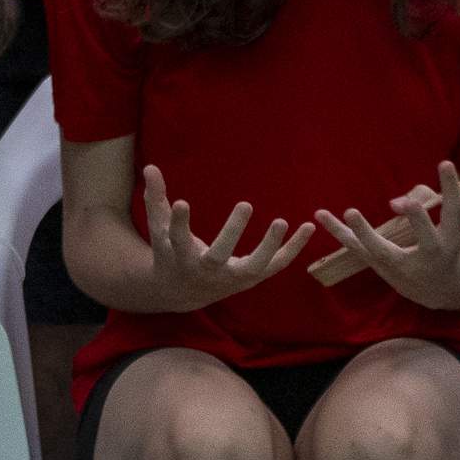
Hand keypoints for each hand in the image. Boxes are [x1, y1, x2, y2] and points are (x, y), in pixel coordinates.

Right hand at [132, 163, 323, 308]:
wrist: (182, 292)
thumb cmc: (170, 252)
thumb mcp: (159, 227)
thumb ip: (156, 198)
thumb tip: (151, 167)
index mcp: (180, 257)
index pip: (177, 240)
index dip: (179, 223)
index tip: (182, 203)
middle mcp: (206, 271)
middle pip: (218, 256)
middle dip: (231, 232)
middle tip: (246, 203)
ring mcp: (230, 278)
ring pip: (252, 267)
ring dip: (269, 247)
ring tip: (282, 221)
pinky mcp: (250, 279)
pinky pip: (275, 265)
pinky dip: (293, 249)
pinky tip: (308, 227)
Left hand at [318, 160, 459, 305]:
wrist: (435, 287)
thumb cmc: (442, 241)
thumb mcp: (446, 223)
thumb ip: (426, 199)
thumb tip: (392, 204)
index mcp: (450, 242)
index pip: (453, 212)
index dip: (450, 188)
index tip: (444, 163)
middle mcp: (428, 257)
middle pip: (422, 240)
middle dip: (415, 220)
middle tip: (403, 203)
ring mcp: (401, 266)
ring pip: (379, 250)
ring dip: (362, 231)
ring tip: (349, 211)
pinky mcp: (379, 267)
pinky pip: (357, 248)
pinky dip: (338, 231)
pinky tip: (320, 215)